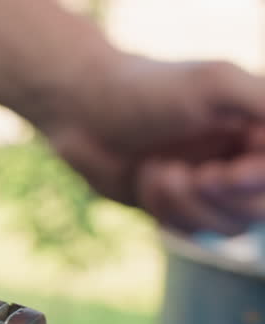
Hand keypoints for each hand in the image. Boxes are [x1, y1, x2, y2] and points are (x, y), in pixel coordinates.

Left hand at [44, 56, 264, 234]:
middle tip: (194, 174)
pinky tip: (145, 178)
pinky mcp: (179, 209)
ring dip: (186, 204)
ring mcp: (212, 188)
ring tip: (156, 168)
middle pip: (260, 208)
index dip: (256, 180)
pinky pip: (189, 233)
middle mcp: (245, 159)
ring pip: (227, 228)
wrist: (84, 110)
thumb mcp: (216, 83)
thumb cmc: (149, 90)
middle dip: (222, 197)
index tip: (225, 173)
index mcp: (260, 128)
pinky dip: (165, 211)